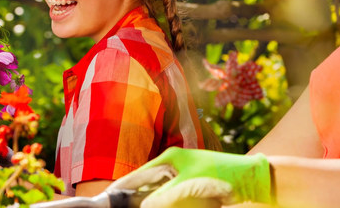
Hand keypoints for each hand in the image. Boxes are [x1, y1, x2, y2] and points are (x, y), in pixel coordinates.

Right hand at [105, 147, 271, 207]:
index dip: (124, 186)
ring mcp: (182, 176)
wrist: (253, 178)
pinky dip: (165, 202)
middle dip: (134, 197)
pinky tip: (157, 205)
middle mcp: (173, 165)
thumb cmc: (222, 174)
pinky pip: (172, 197)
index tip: (108, 197)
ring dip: (150, 201)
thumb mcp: (190, 186)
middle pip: (146, 185)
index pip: (139, 175)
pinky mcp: (192, 187)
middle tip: (118, 205)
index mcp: (169, 158)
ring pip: (158, 193)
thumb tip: (143, 206)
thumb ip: (165, 196)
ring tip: (132, 204)